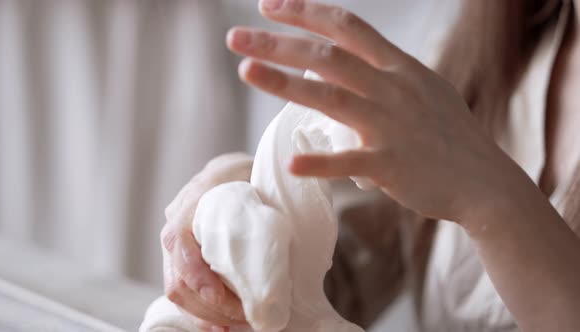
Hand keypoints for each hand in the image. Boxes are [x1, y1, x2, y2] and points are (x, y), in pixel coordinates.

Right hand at [161, 153, 252, 329]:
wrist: (233, 170)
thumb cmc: (250, 173)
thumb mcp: (259, 178)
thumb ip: (265, 205)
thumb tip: (288, 249)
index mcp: (193, 199)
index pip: (178, 241)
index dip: (196, 274)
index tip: (220, 296)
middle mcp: (176, 222)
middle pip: (176, 276)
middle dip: (208, 306)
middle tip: (245, 317)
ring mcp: (176, 242)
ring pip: (177, 290)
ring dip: (206, 314)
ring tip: (238, 325)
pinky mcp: (182, 258)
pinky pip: (184, 291)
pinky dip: (203, 312)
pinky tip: (224, 324)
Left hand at [227, 0, 525, 223]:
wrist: (484, 181)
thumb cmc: (449, 136)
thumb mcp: (423, 90)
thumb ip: (384, 74)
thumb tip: (342, 68)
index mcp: (400, 67)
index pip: (347, 27)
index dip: (305, 13)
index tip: (268, 6)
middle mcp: (393, 89)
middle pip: (328, 57)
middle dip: (278, 43)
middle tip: (235, 38)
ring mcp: (392, 126)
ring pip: (331, 98)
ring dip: (284, 83)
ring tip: (244, 70)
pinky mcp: (391, 165)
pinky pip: (350, 161)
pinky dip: (319, 162)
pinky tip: (291, 162)